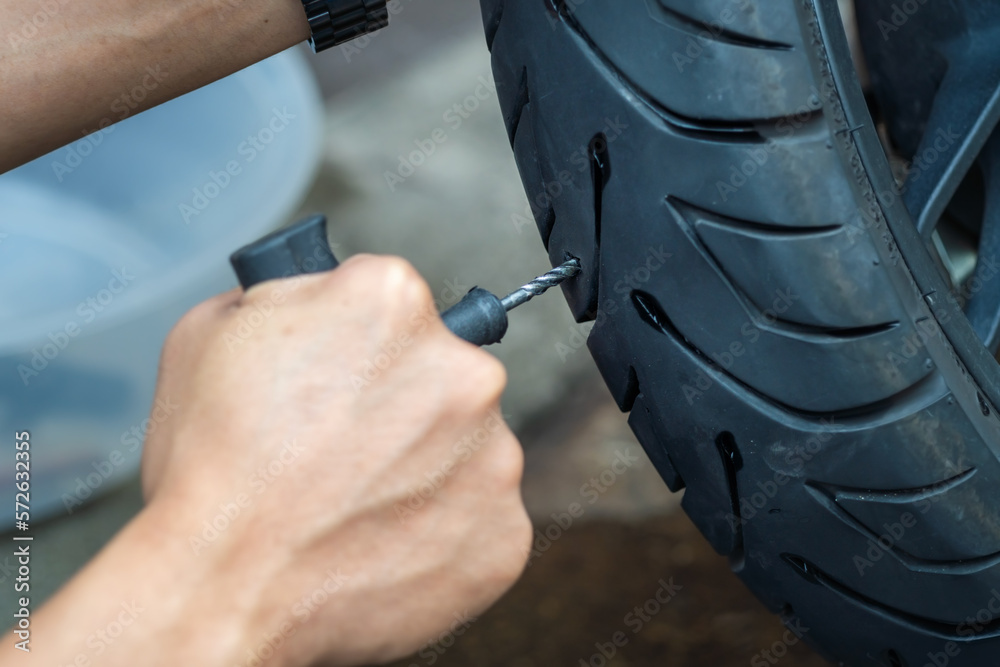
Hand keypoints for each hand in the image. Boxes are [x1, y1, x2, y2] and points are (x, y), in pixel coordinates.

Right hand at [21, 256, 530, 666]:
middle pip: (440, 372)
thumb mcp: (213, 328)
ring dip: (424, 466)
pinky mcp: (505, 532)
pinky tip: (381, 541)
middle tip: (341, 448)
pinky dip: (440, 530)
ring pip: (464, 446)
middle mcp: (464, 370)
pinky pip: (479, 518)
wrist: (220, 588)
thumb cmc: (210, 469)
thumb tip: (321, 295)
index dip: (354, 342)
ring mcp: (495, 456)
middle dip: (399, 402)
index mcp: (394, 302)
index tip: (336, 377)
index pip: (393, 302)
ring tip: (353, 503)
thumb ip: (290, 292)